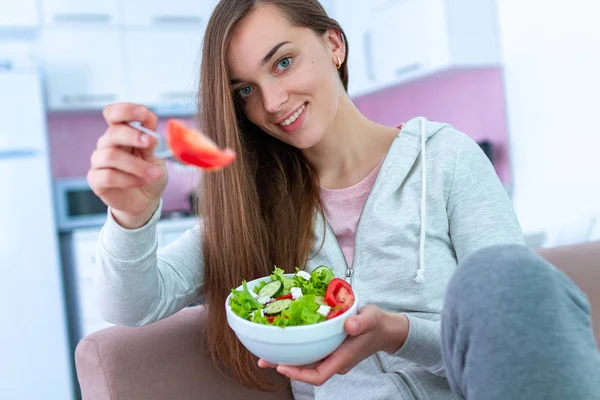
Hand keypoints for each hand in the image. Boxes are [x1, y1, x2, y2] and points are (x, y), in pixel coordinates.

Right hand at [87, 103, 167, 228]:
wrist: (146, 200)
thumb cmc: (149, 174)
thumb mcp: (156, 156)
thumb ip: (150, 139)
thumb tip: (149, 118)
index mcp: (122, 133)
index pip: (113, 114)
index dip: (125, 110)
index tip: (144, 113)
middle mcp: (107, 144)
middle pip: (113, 133)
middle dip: (133, 136)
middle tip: (152, 143)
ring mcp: (99, 162)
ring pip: (110, 156)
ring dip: (136, 164)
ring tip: (154, 173)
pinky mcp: (96, 180)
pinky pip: (107, 176)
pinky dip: (127, 179)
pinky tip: (141, 182)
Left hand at [258, 305, 408, 385]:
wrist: (385, 329)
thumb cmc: (377, 324)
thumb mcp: (372, 318)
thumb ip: (361, 322)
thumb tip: (349, 326)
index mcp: (343, 358)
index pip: (318, 376)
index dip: (299, 375)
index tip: (282, 366)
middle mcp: (334, 361)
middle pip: (306, 371)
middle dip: (284, 366)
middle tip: (262, 359)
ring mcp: (331, 356)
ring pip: (305, 362)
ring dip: (286, 357)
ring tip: (265, 352)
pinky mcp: (328, 348)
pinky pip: (309, 352)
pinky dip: (296, 348)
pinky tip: (283, 339)